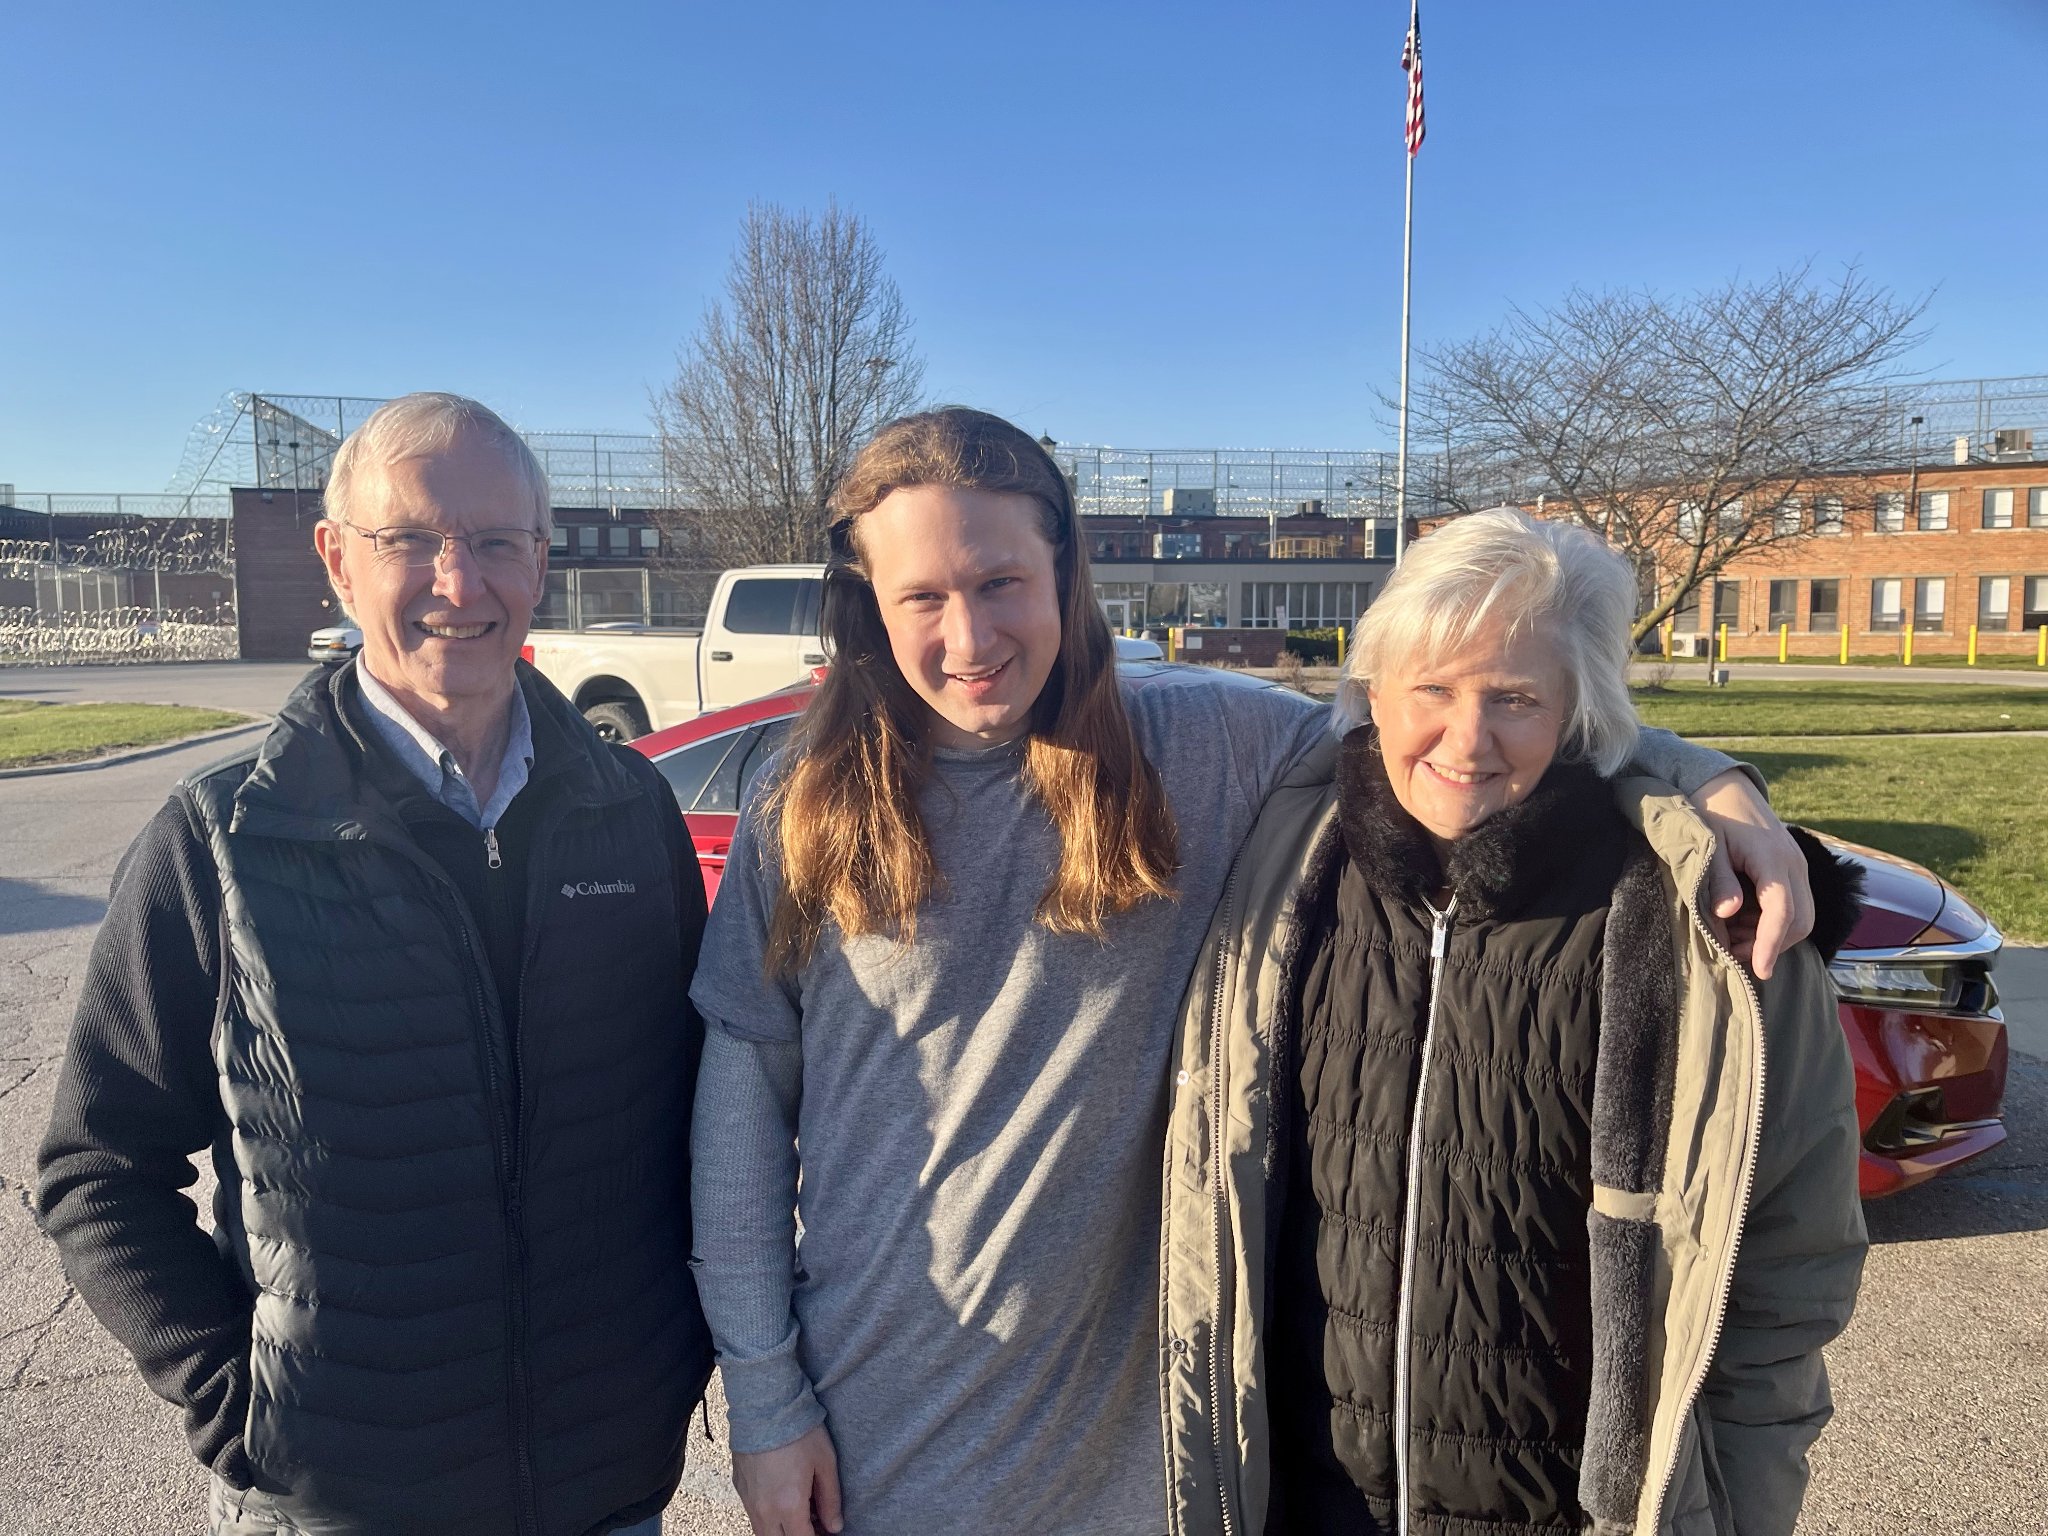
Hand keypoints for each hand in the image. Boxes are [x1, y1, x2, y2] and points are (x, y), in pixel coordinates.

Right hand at [732, 1422, 843, 1535]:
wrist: (765, 1405)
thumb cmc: (799, 1431)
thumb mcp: (825, 1463)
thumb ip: (830, 1499)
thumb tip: (835, 1526)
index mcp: (789, 1505)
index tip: (827, 1531)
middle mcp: (765, 1509)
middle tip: (814, 1525)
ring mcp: (748, 1500)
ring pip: (763, 1532)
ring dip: (781, 1530)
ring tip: (799, 1512)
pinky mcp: (739, 1487)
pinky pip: (753, 1514)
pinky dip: (768, 1516)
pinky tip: (782, 1498)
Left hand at [1689, 768, 1813, 980]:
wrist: (1727, 788)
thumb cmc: (1712, 815)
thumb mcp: (1708, 845)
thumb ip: (1719, 879)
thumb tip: (1728, 914)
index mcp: (1772, 858)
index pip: (1782, 910)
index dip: (1771, 943)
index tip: (1759, 971)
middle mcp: (1794, 865)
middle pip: (1801, 921)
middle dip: (1772, 945)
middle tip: (1732, 952)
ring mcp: (1797, 867)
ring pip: (1802, 917)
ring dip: (1772, 936)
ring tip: (1732, 937)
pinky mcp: (1792, 870)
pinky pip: (1794, 905)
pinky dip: (1772, 922)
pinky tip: (1741, 922)